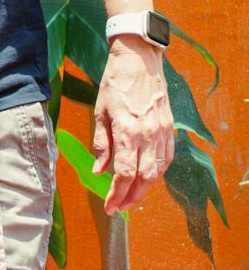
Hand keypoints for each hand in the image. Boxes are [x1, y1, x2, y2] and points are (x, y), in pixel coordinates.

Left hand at [94, 36, 174, 212]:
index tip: (109, 206)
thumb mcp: (99, 112)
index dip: (116, 194)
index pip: (124, 173)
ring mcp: (162, 132)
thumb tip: (98, 170)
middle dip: (131, 197)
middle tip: (119, 208)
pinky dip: (156, 172)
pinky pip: (166, 158)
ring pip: (157, 171)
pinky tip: (146, 177)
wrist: (139, 61)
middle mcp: (148, 135)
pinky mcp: (170, 129)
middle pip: (144, 178)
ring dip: (145, 188)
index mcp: (127, 131)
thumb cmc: (114, 84)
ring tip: (130, 197)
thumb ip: (100, 144)